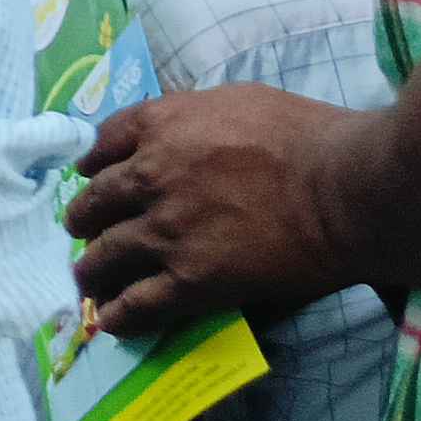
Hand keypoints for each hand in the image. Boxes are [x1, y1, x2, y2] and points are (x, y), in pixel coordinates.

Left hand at [65, 85, 364, 336]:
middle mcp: (149, 176)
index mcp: (160, 126)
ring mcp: (165, 231)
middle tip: (79, 230)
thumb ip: (193, 117)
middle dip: (83, 218)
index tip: (88, 175)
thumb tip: (179, 131)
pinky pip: (138, 303)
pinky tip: (110, 320)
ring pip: (106, 254)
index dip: (91, 164)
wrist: (342, 189)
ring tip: (85, 279)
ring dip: (90, 268)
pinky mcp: (190, 281)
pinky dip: (118, 314)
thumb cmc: (305, 136)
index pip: (102, 144)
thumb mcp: (237, 100)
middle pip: (95, 201)